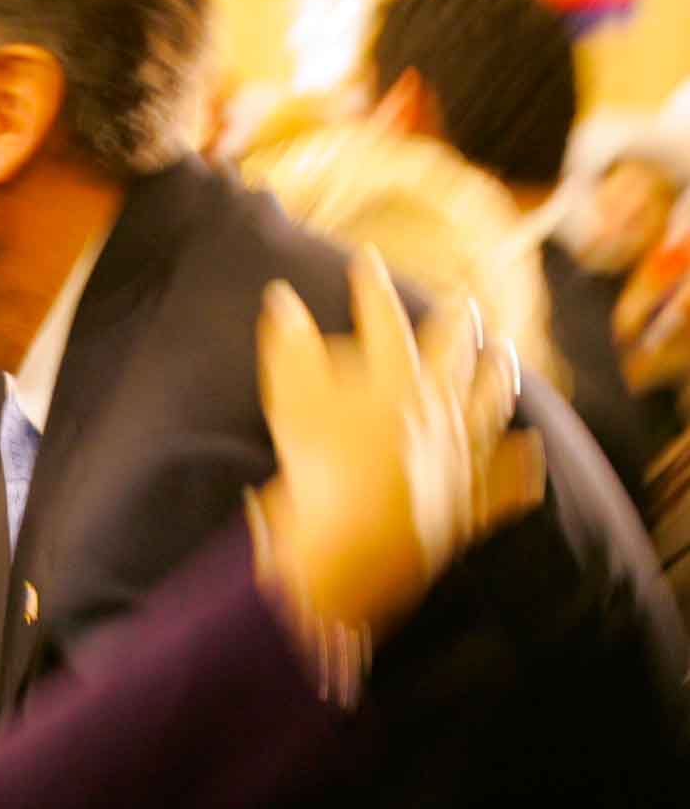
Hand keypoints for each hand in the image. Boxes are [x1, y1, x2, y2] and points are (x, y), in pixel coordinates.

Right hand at [255, 247, 544, 637]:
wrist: (355, 547)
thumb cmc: (319, 471)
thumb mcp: (289, 400)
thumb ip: (288, 344)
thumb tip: (280, 297)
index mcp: (394, 379)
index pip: (383, 320)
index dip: (371, 288)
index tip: (365, 261)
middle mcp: (439, 407)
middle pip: (453, 354)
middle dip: (456, 322)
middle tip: (461, 299)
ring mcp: (461, 452)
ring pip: (490, 404)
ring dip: (498, 375)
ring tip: (503, 353)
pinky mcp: (470, 498)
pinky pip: (503, 480)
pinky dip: (517, 465)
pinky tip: (528, 450)